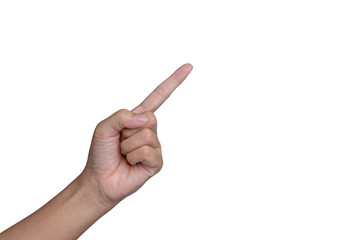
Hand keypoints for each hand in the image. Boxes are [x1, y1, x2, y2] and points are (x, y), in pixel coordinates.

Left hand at [82, 64, 192, 207]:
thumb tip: (145, 118)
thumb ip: (121, 116)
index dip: (173, 82)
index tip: (188, 67)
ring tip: (124, 154)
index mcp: (138, 118)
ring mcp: (154, 146)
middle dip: (129, 131)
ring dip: (128, 147)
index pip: (158, 96)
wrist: (100, 180)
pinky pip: (148, 152)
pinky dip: (134, 157)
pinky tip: (131, 163)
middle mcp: (149, 130)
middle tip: (121, 142)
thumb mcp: (103, 128)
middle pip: (149, 118)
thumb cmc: (101, 153)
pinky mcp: (157, 162)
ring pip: (146, 136)